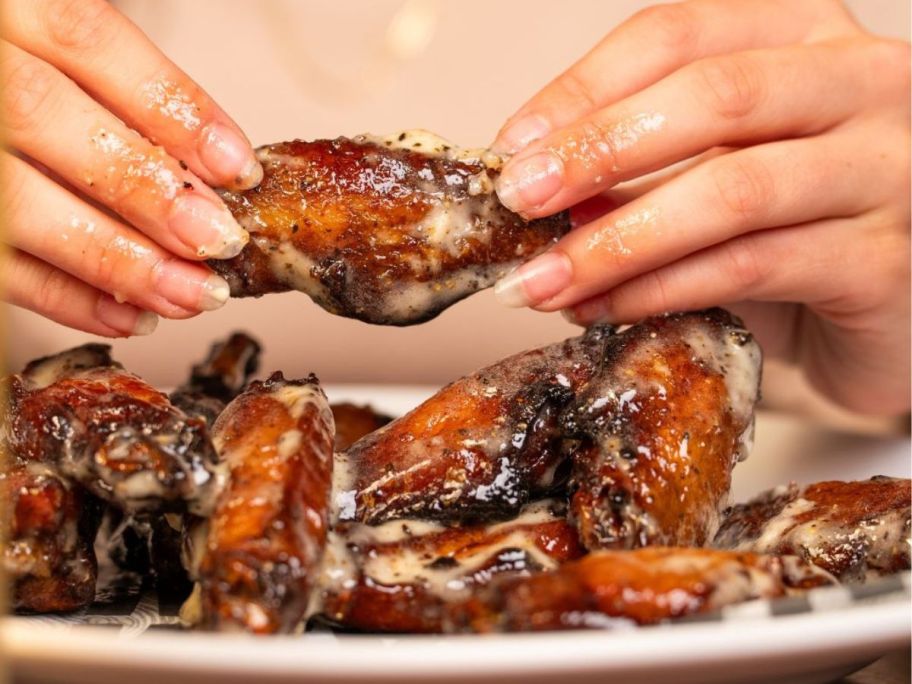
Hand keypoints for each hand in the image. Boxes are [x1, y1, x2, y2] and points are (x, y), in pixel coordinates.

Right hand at [1, 0, 261, 336]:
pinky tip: (131, 316)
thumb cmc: (26, 73)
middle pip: (47, 119)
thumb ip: (118, 89)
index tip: (238, 168)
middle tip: (218, 241)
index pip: (90, 42)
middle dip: (147, 190)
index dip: (172, 108)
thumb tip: (214, 169)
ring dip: (116, 259)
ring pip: (16, 201)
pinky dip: (65, 297)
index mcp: (9, 9)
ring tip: (190, 293)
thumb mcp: (57, 42)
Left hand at [490, 0, 909, 414]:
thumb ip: (644, 168)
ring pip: (731, 189)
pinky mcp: (886, 259)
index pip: (677, 35)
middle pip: (711, 95)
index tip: (513, 147)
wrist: (890, 312)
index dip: (582, 89)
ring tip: (543, 280)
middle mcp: (861, 83)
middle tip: (518, 200)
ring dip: (616, 239)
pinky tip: (606, 307)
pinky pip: (752, 267)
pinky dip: (662, 289)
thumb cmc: (798, 230)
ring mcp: (886, 168)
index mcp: (805, 38)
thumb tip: (539, 181)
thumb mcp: (716, 175)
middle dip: (596, 151)